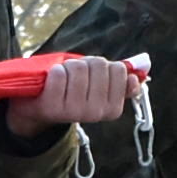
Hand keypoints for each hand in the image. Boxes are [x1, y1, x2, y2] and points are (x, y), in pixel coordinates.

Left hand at [1, 53, 135, 129]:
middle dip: (86, 64)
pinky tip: (51, 81)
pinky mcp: (53, 107)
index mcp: (112, 110)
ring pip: (79, 67)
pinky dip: (54, 71)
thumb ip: (120, 82)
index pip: (118, 69)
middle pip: (99, 65)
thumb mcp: (99, 87)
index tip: (93, 77)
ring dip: (69, 66)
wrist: (39, 108)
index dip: (104, 66)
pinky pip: (60, 74)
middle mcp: (96, 113)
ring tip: (63, 78)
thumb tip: (137, 78)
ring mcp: (74, 112)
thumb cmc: (72, 92)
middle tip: (76, 77)